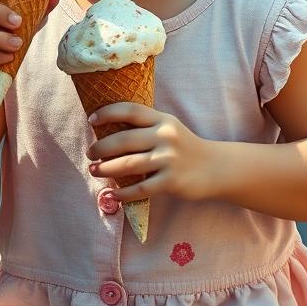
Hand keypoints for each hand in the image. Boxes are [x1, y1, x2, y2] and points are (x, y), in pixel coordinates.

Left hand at [86, 104, 219, 203]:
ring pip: (128, 164)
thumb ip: (146, 127)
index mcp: (163, 120)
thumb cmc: (186, 148)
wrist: (216, 167)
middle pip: (124, 139)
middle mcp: (166, 136)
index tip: (91, 120)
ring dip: (106, 169)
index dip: (108, 113)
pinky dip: (122, 194)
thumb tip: (109, 132)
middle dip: (101, 147)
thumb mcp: (170, 129)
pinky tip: (112, 195)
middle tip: (90, 154)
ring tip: (94, 171)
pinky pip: (140, 189)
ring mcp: (168, 159)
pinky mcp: (171, 181)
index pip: (131, 110)